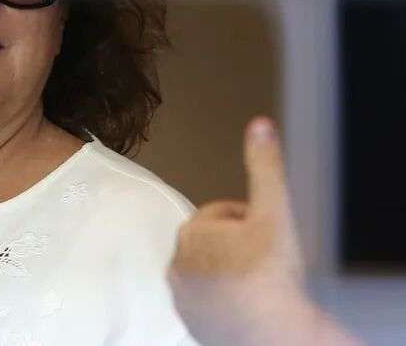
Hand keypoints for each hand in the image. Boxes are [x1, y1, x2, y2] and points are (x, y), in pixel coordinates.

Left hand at [167, 117, 361, 345]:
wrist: (275, 334)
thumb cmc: (272, 275)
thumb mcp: (273, 211)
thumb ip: (265, 166)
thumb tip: (259, 126)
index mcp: (191, 233)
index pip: (221, 216)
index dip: (248, 222)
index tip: (265, 238)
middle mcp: (176, 264)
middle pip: (214, 244)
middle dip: (237, 246)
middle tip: (264, 262)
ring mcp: (181, 297)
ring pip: (210, 272)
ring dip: (229, 272)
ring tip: (256, 284)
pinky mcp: (190, 323)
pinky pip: (207, 303)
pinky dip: (223, 301)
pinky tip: (246, 305)